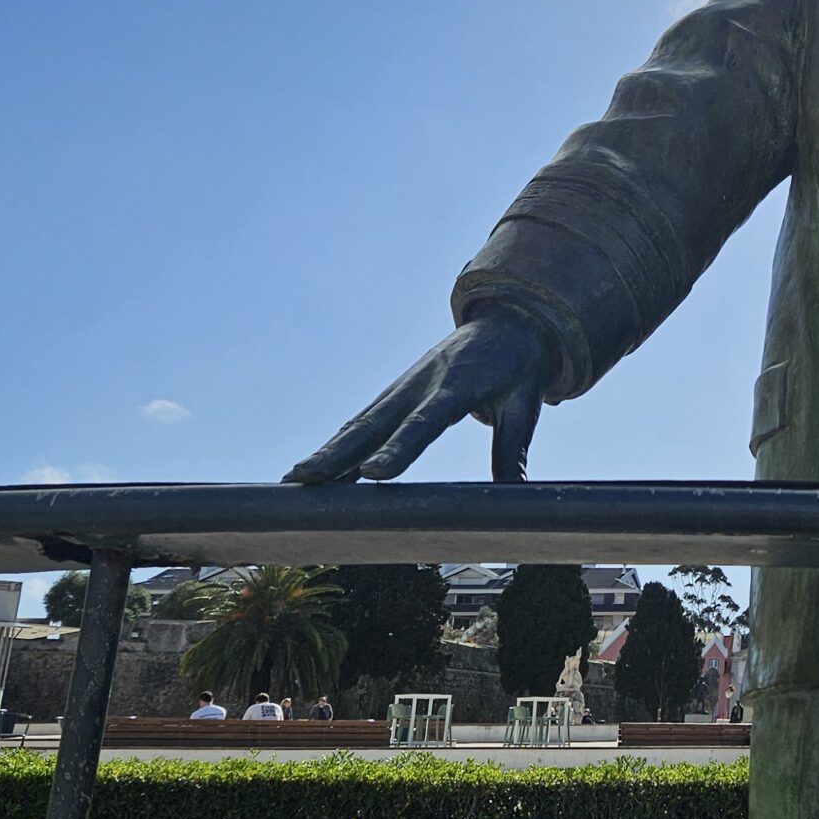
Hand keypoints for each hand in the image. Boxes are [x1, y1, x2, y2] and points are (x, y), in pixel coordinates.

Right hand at [284, 309, 555, 484]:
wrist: (505, 325)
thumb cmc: (519, 368)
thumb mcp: (525, 404)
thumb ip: (513, 447)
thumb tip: (515, 494)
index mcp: (457, 386)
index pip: (425, 422)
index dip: (399, 448)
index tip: (373, 473)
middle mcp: (420, 386)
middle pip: (376, 425)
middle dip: (339, 454)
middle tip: (305, 479)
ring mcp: (402, 389)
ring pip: (359, 425)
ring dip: (326, 452)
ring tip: (293, 480)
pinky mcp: (394, 395)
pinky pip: (361, 423)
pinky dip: (336, 446)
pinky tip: (313, 468)